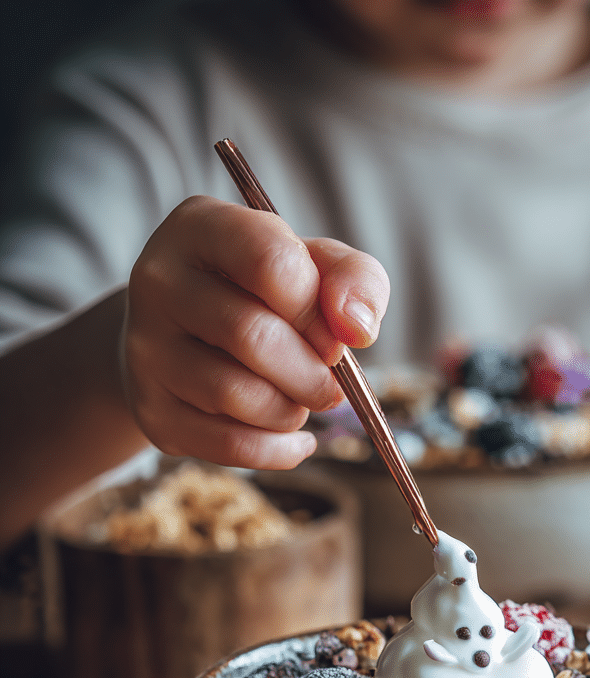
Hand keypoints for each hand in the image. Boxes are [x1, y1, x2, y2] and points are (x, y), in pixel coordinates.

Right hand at [123, 195, 389, 467]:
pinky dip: (279, 450)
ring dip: (292, 411)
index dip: (318, 309)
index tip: (334, 336)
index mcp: (199, 227)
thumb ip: (355, 280)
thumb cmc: (266, 294)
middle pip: (252, 336)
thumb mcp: (317, 266)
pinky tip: (296, 440)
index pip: (271, 262)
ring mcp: (145, 349)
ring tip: (300, 401)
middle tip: (331, 385)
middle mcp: (158, 281)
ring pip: (238, 396)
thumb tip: (357, 329)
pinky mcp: (151, 411)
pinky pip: (228, 445)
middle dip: (312, 373)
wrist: (188, 338)